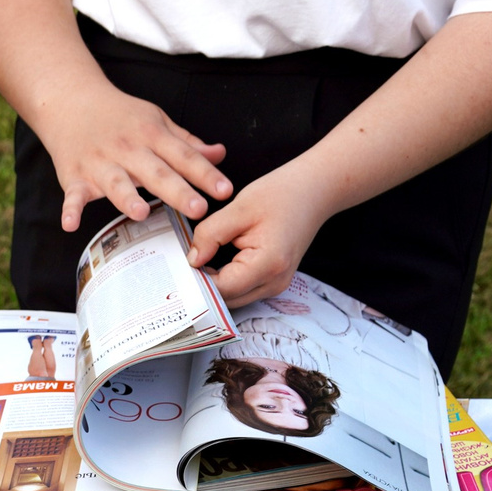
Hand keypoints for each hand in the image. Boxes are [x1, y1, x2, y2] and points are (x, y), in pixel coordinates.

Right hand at [35, 76, 229, 232]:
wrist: (72, 101)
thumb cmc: (119, 116)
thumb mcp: (157, 121)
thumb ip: (187, 143)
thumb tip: (220, 155)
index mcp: (151, 135)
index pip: (183, 156)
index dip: (205, 173)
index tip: (225, 190)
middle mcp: (128, 149)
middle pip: (156, 172)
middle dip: (178, 191)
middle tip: (199, 208)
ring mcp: (100, 164)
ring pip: (116, 183)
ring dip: (127, 198)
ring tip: (141, 213)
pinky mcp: (75, 177)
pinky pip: (72, 195)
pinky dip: (70, 209)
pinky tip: (70, 224)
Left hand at [187, 163, 332, 306]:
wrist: (315, 190)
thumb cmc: (282, 194)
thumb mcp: (239, 208)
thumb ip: (210, 235)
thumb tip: (190, 260)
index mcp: (268, 265)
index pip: (221, 289)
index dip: (196, 281)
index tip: (176, 267)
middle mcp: (274, 282)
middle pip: (226, 300)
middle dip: (202, 286)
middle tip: (179, 267)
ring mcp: (276, 285)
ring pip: (232, 298)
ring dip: (212, 285)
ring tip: (194, 263)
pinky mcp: (273, 281)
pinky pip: (241, 290)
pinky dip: (224, 281)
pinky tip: (210, 264)